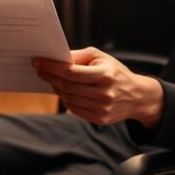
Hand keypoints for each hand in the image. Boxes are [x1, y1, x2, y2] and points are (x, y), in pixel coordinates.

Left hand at [33, 47, 163, 127]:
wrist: (137, 96)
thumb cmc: (115, 72)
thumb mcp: (100, 57)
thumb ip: (78, 56)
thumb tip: (56, 58)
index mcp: (104, 75)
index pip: (70, 72)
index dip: (51, 67)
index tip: (37, 62)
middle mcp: (104, 93)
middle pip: (67, 86)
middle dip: (50, 77)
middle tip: (40, 70)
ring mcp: (102, 108)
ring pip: (68, 98)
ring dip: (56, 88)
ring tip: (52, 79)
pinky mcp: (99, 119)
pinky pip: (74, 109)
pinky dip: (66, 99)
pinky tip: (64, 91)